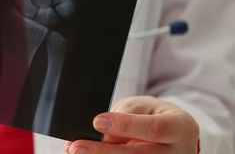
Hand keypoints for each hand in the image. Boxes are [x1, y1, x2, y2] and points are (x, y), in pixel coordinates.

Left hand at [66, 96, 198, 153]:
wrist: (172, 134)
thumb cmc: (154, 116)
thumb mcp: (144, 106)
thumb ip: (127, 117)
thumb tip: (103, 135)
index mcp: (180, 127)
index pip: (154, 129)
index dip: (126, 126)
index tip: (98, 121)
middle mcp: (178, 152)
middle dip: (104, 151)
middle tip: (76, 146)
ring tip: (75, 151)